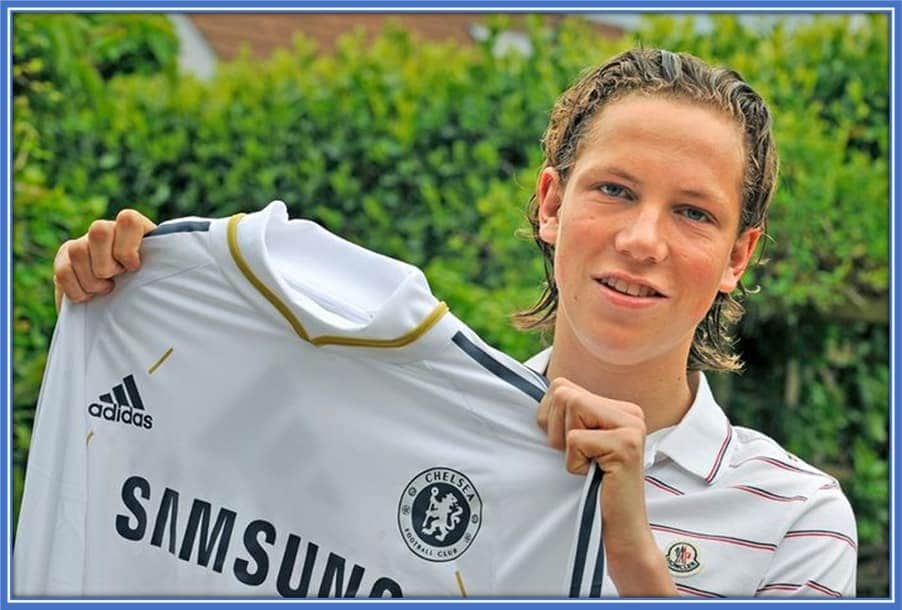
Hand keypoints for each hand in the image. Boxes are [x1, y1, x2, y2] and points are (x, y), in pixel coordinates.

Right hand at [53, 209, 156, 309]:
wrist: (123, 307)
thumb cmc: (149, 291)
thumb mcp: (159, 277)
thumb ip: (164, 267)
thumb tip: (177, 270)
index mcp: (135, 230)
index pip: (128, 219)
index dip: (127, 247)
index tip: (133, 268)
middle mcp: (108, 231)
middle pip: (99, 230)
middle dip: (107, 263)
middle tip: (116, 279)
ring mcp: (84, 243)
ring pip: (77, 250)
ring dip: (92, 280)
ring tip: (105, 290)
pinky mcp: (64, 259)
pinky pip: (62, 270)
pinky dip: (76, 290)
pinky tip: (89, 296)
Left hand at [538, 377, 676, 596]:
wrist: (620, 530)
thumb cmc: (592, 486)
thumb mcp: (578, 443)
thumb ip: (566, 415)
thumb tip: (538, 390)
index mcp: (618, 407)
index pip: (561, 386)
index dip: (551, 417)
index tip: (570, 446)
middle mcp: (630, 412)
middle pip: (562, 392)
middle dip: (555, 428)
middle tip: (578, 456)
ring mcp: (631, 426)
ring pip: (569, 406)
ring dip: (566, 445)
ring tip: (587, 464)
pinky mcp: (626, 445)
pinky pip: (574, 440)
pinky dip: (574, 463)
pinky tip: (594, 475)